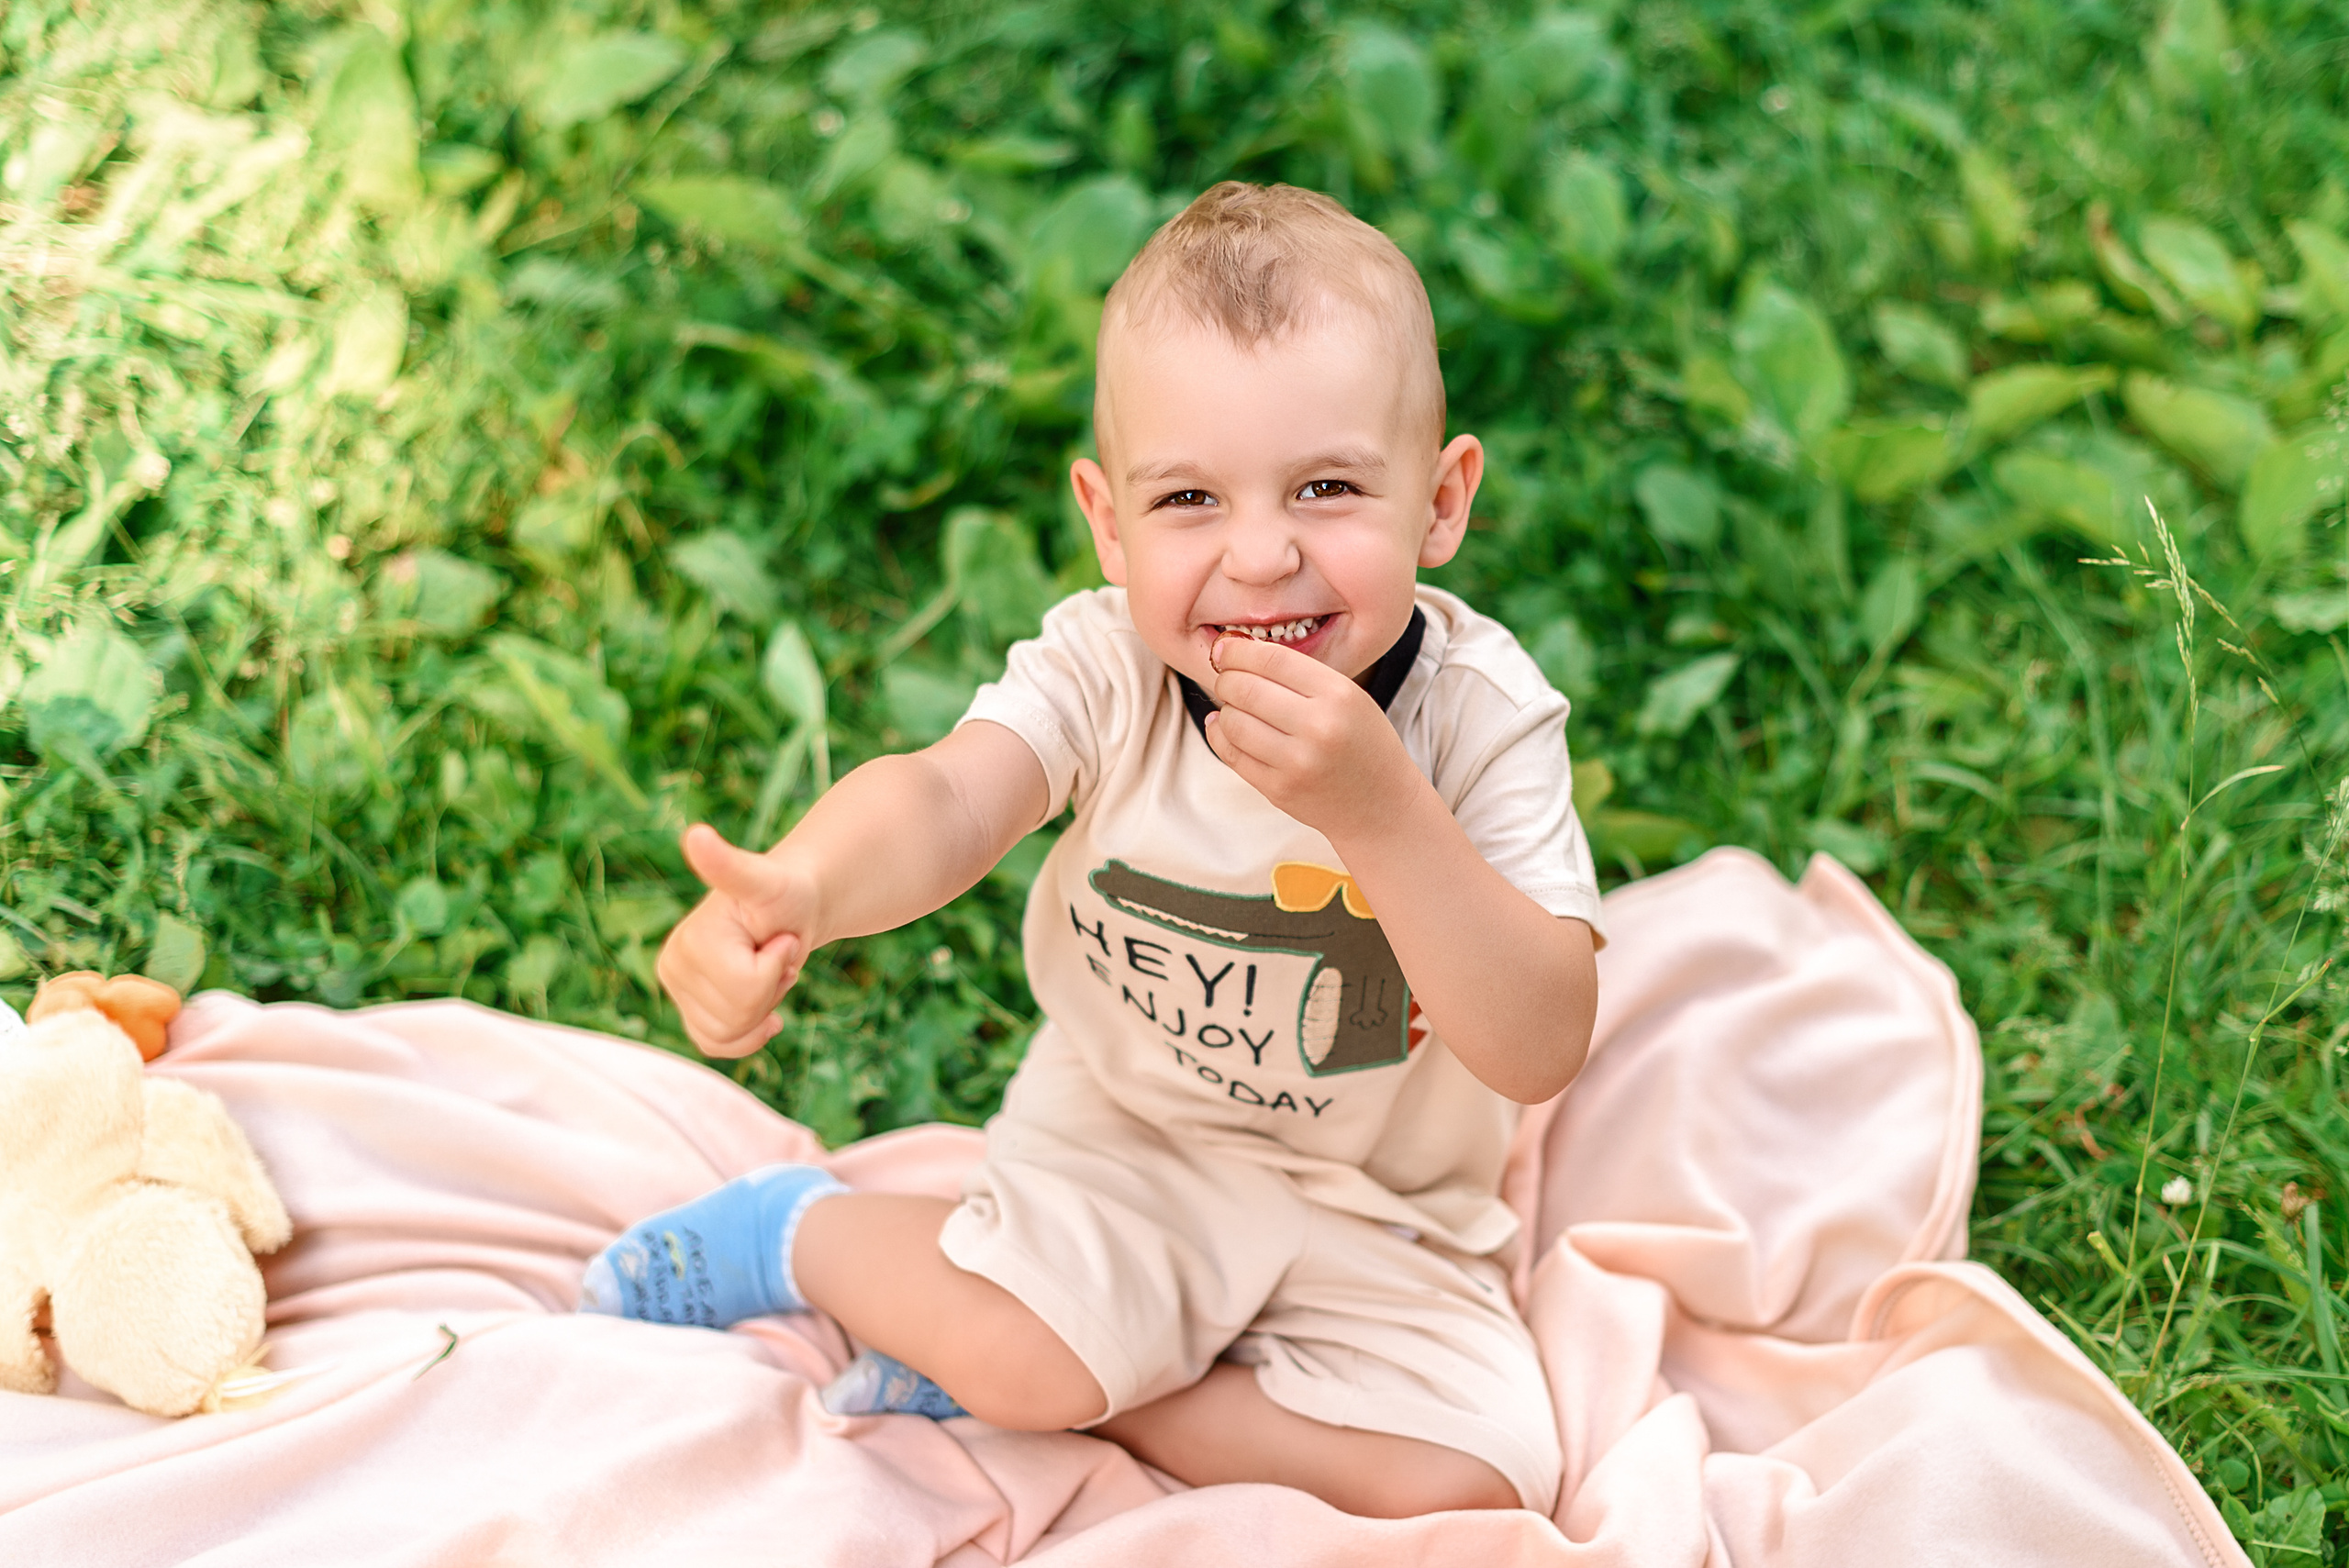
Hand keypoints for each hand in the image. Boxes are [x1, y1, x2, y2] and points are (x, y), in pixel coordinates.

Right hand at [654, 824, 821, 1057]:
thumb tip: (696, 835)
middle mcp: (671, 967)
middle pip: (739, 1016)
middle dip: (772, 988)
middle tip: (775, 951)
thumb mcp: (766, 879)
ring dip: (764, 1007)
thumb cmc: (783, 891)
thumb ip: (731, 867)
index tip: (777, 935)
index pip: (746, 987)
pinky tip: (764, 1012)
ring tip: (766, 968)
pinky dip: (747, 1035)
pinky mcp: (690, 1013)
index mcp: (688, 941)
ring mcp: (678, 993)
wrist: (788, 909)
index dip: (778, 964)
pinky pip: (718, 1045)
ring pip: (731, 1035)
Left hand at [1203, 634, 1424, 842]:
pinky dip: (1219, 736)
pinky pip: (1232, 755)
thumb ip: (1300, 675)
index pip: (1272, 659)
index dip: (1238, 651)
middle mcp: (1318, 727)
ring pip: (1233, 722)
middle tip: (1226, 679)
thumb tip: (1234, 652)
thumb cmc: (1362, 742)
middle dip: (1226, 679)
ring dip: (1225, 710)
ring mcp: (1297, 762)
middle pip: (1245, 689)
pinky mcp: (1279, 790)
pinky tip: (1224, 728)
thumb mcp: (1349, 697)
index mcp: (1339, 695)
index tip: (1225, 649)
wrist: (1382, 805)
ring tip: (1235, 708)